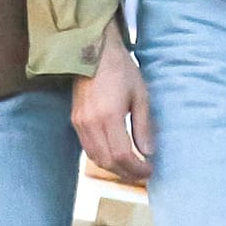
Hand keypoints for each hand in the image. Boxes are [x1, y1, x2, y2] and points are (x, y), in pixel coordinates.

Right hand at [71, 19, 153, 182]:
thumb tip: (148, 153)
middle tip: (142, 174)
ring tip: (131, 169)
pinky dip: (102, 158)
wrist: (93, 51)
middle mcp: (91, 123)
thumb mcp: (140, 95)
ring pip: (95, 158)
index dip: (137, 168)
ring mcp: (80, 122)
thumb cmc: (121, 69)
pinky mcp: (75, 120)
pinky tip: (115, 157)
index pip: (122, 155)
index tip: (150, 170)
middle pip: (107, 161)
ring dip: (114, 168)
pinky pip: (88, 148)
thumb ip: (144, 125)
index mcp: (109, 115)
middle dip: (126, 173)